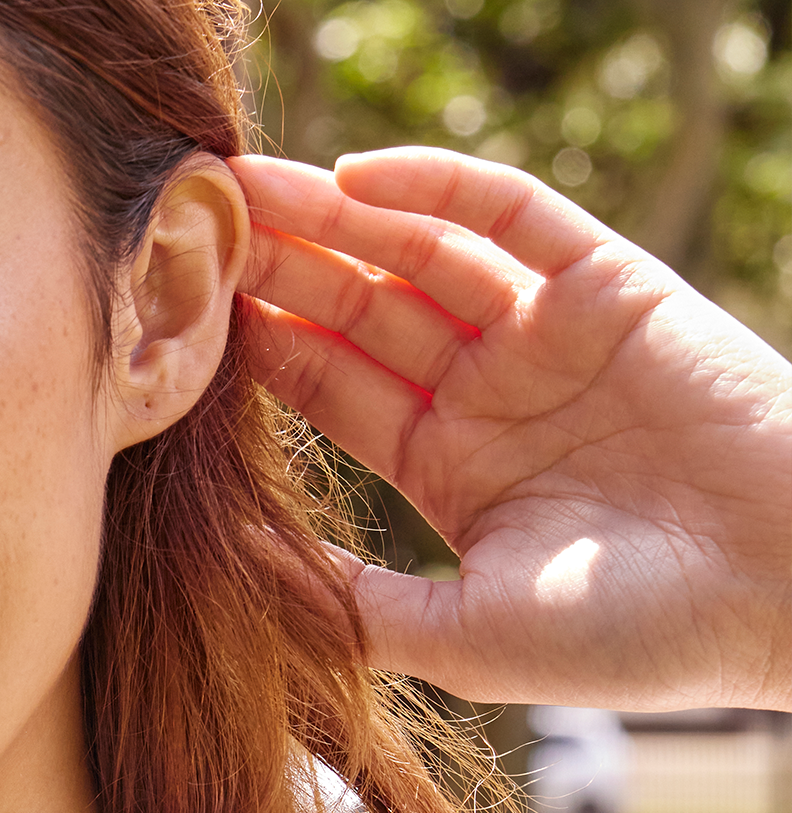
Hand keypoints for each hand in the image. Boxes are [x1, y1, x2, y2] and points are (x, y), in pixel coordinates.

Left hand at [230, 146, 791, 711]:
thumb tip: (222, 565)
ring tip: (242, 188)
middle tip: (186, 229)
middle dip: (278, 267)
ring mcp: (551, 335)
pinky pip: (516, 215)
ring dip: (332, 217)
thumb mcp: (459, 633)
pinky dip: (437, 189)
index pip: (333, 388)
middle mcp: (493, 392)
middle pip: (360, 308)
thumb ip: (344, 599)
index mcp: (452, 469)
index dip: (259, 348)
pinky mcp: (614, 285)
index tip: (179, 318)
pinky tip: (352, 176)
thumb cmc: (634, 636)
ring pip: (419, 253)